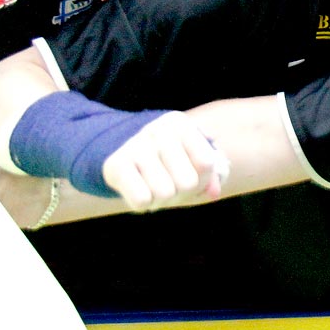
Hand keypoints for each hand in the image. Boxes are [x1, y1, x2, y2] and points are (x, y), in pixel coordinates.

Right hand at [101, 111, 227, 211]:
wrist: (122, 154)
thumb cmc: (167, 161)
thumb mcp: (191, 161)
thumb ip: (210, 176)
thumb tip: (213, 193)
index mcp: (180, 124)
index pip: (206, 164)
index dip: (203, 180)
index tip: (192, 176)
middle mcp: (158, 130)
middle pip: (188, 182)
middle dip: (182, 193)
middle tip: (171, 186)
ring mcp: (135, 145)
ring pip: (165, 194)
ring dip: (162, 201)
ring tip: (154, 188)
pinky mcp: (115, 165)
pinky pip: (142, 200)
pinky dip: (144, 205)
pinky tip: (139, 191)